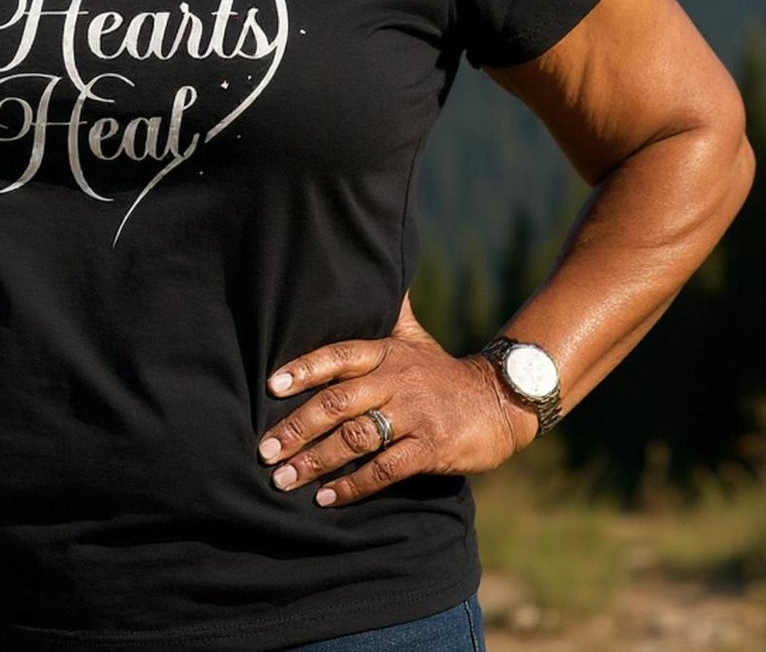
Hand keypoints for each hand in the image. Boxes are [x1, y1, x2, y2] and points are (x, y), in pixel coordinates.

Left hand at [256, 294, 532, 508]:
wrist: (501, 401)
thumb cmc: (442, 373)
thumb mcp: (414, 338)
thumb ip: (387, 313)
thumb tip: (376, 267)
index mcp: (386, 353)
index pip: (337, 355)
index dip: (303, 368)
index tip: (270, 385)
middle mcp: (395, 380)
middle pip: (337, 401)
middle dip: (297, 426)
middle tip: (264, 449)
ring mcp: (413, 415)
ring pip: (355, 437)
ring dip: (316, 460)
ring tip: (283, 479)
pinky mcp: (431, 448)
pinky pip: (385, 469)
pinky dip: (353, 485)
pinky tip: (326, 498)